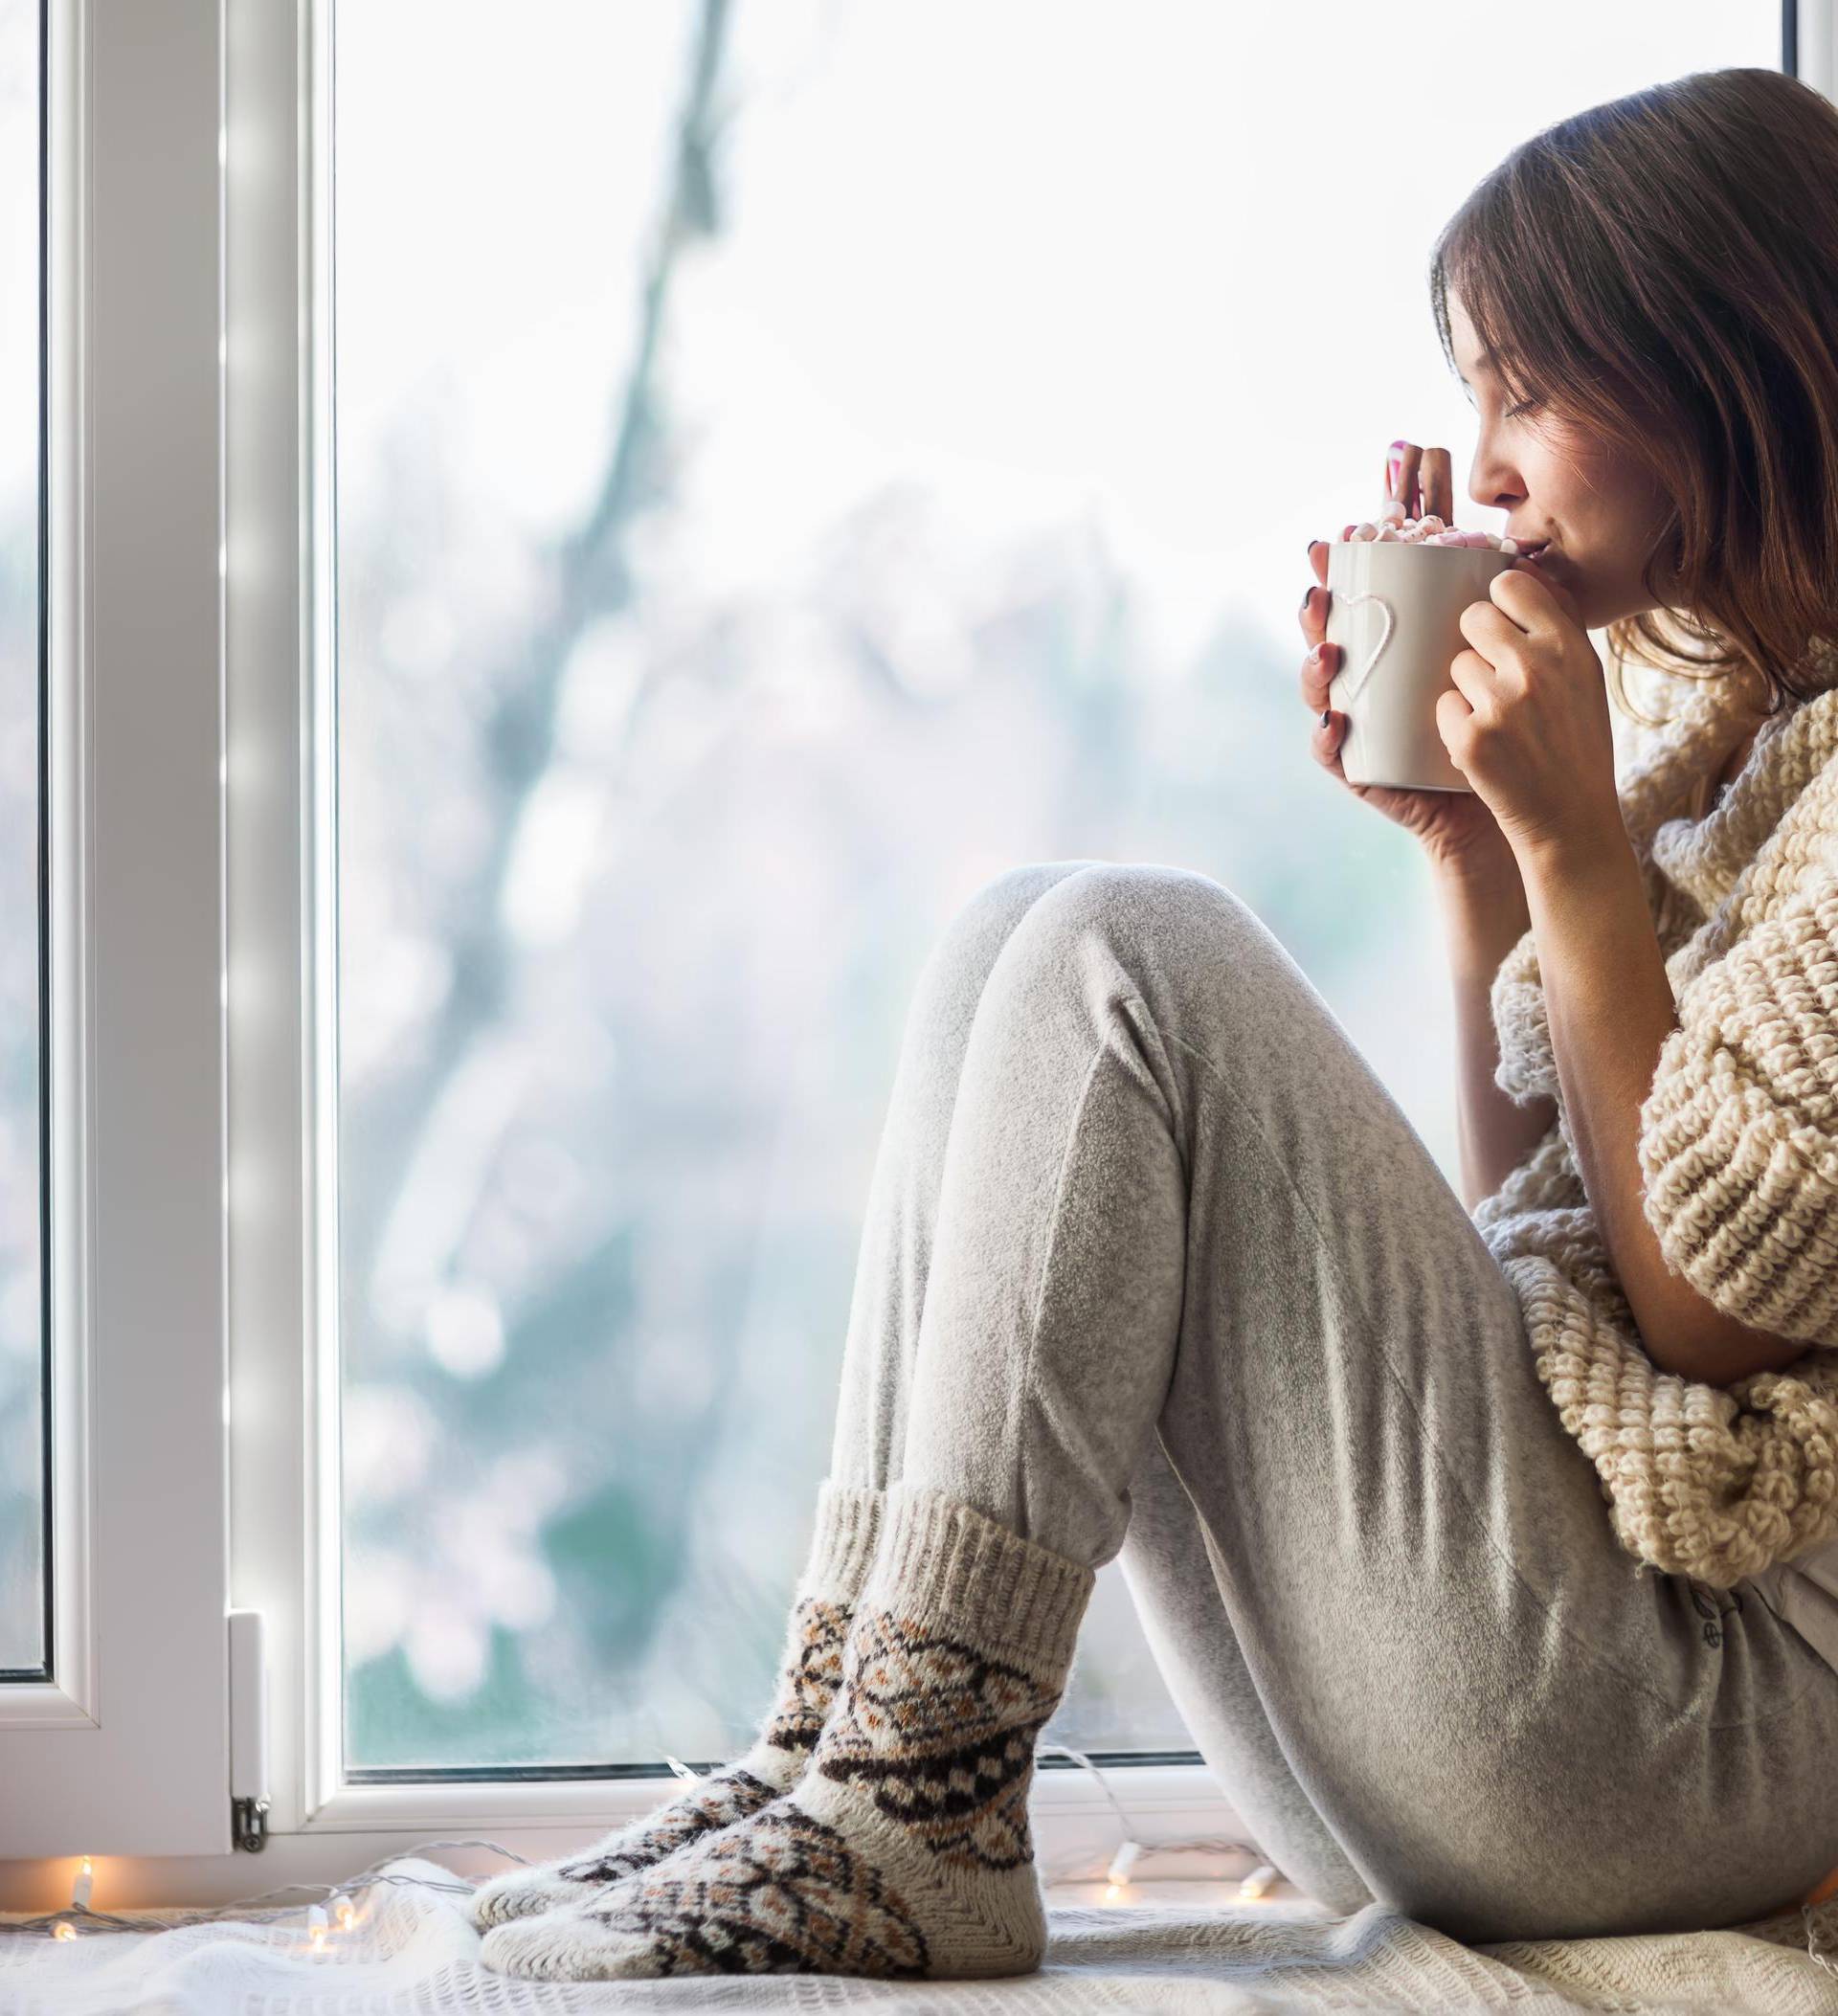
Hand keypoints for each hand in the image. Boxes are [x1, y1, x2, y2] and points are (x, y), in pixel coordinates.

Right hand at [1302, 440, 1517, 879]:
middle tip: (1320, 584)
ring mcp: (1361, 721)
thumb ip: (1513, 617)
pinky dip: (1326, 735)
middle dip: (1319, 605)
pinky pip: (1330, 750)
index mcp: (1405, 647)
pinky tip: (1334, 720)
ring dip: (1315, 665)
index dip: (1353, 563)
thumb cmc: (1516, 730)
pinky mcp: (1359, 766)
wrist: (1516, 805)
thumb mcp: (1514, 663)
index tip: (1347, 531)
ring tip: (1328, 649)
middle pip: (1333, 633)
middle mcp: (1374, 678)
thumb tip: (1520, 558)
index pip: (1372, 598)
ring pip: (1322, 686)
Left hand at [1439, 556, 1621, 865]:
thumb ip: (1555, 619)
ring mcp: (1502, 704)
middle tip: (1498, 677)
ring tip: (1502, 720)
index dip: (1499, 602)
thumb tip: (1519, 566)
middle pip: (1473, 618)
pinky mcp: (1471, 739)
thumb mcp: (1585, 675)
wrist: (1571, 817)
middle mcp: (1537, 668)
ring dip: (1468, 689)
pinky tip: (1488, 746)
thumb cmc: (1576, 739)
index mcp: (1569, 645)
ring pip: (1455, 665)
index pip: (1510, 585)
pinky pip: (1444, 706)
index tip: (1504, 624)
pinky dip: (1457, 725)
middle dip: (1475, 642)